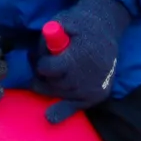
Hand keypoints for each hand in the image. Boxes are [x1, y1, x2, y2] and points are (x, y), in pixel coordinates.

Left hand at [33, 0, 132, 122]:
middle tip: (43, 67)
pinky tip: (50, 117)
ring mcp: (94, 86)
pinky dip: (63, 111)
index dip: (40, 63)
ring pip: (61, 95)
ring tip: (53, 73)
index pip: (48, 70)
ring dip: (52, 87)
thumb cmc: (79, 24)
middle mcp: (87, 75)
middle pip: (54, 85)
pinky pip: (78, 106)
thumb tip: (33, 58)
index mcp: (78, 56)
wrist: (107, 27)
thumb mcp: (59, 23)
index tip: (41, 57)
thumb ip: (45, 42)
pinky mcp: (99, 93)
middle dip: (44, 77)